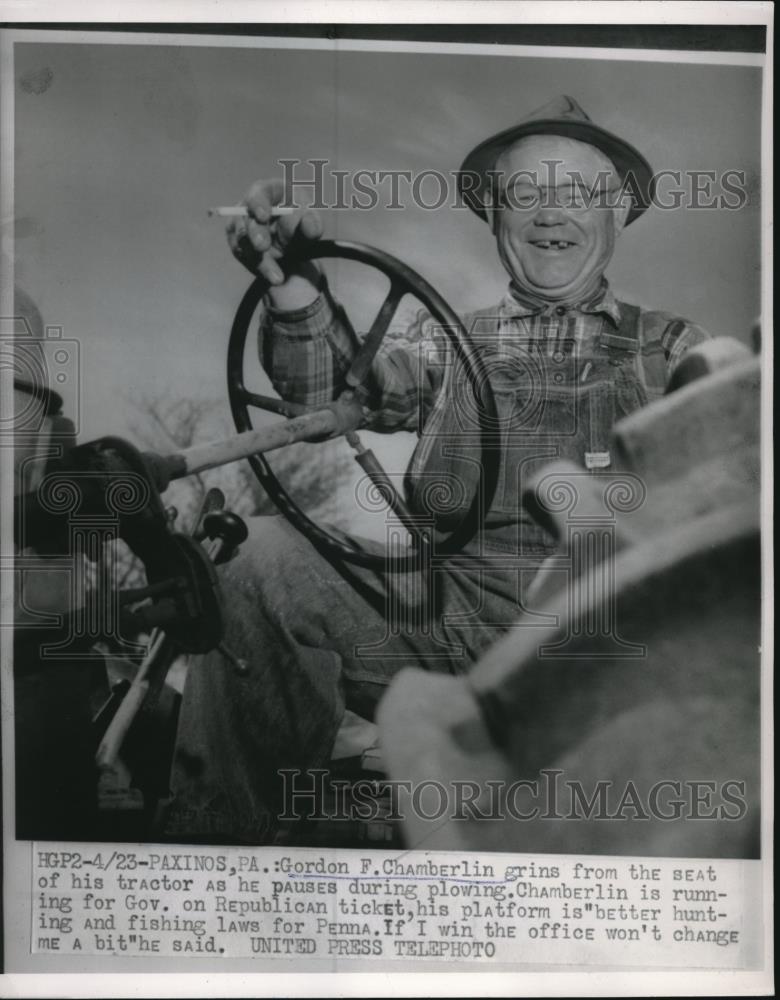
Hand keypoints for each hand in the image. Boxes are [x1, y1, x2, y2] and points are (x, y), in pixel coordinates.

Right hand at [226, 179, 323, 308]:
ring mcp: (241, 226)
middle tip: (262, 247)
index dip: (257, 202)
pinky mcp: (238, 245)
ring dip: (259, 260)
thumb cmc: (301, 223)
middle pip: (246, 219)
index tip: (263, 216)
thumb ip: (312, 224)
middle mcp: (249, 207)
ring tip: (277, 277)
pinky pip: (245, 258)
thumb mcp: (311, 222)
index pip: (258, 192)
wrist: (294, 244)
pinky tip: (273, 277)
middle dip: (255, 234)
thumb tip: (309, 225)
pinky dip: (259, 269)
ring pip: (243, 242)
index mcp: (269, 192)